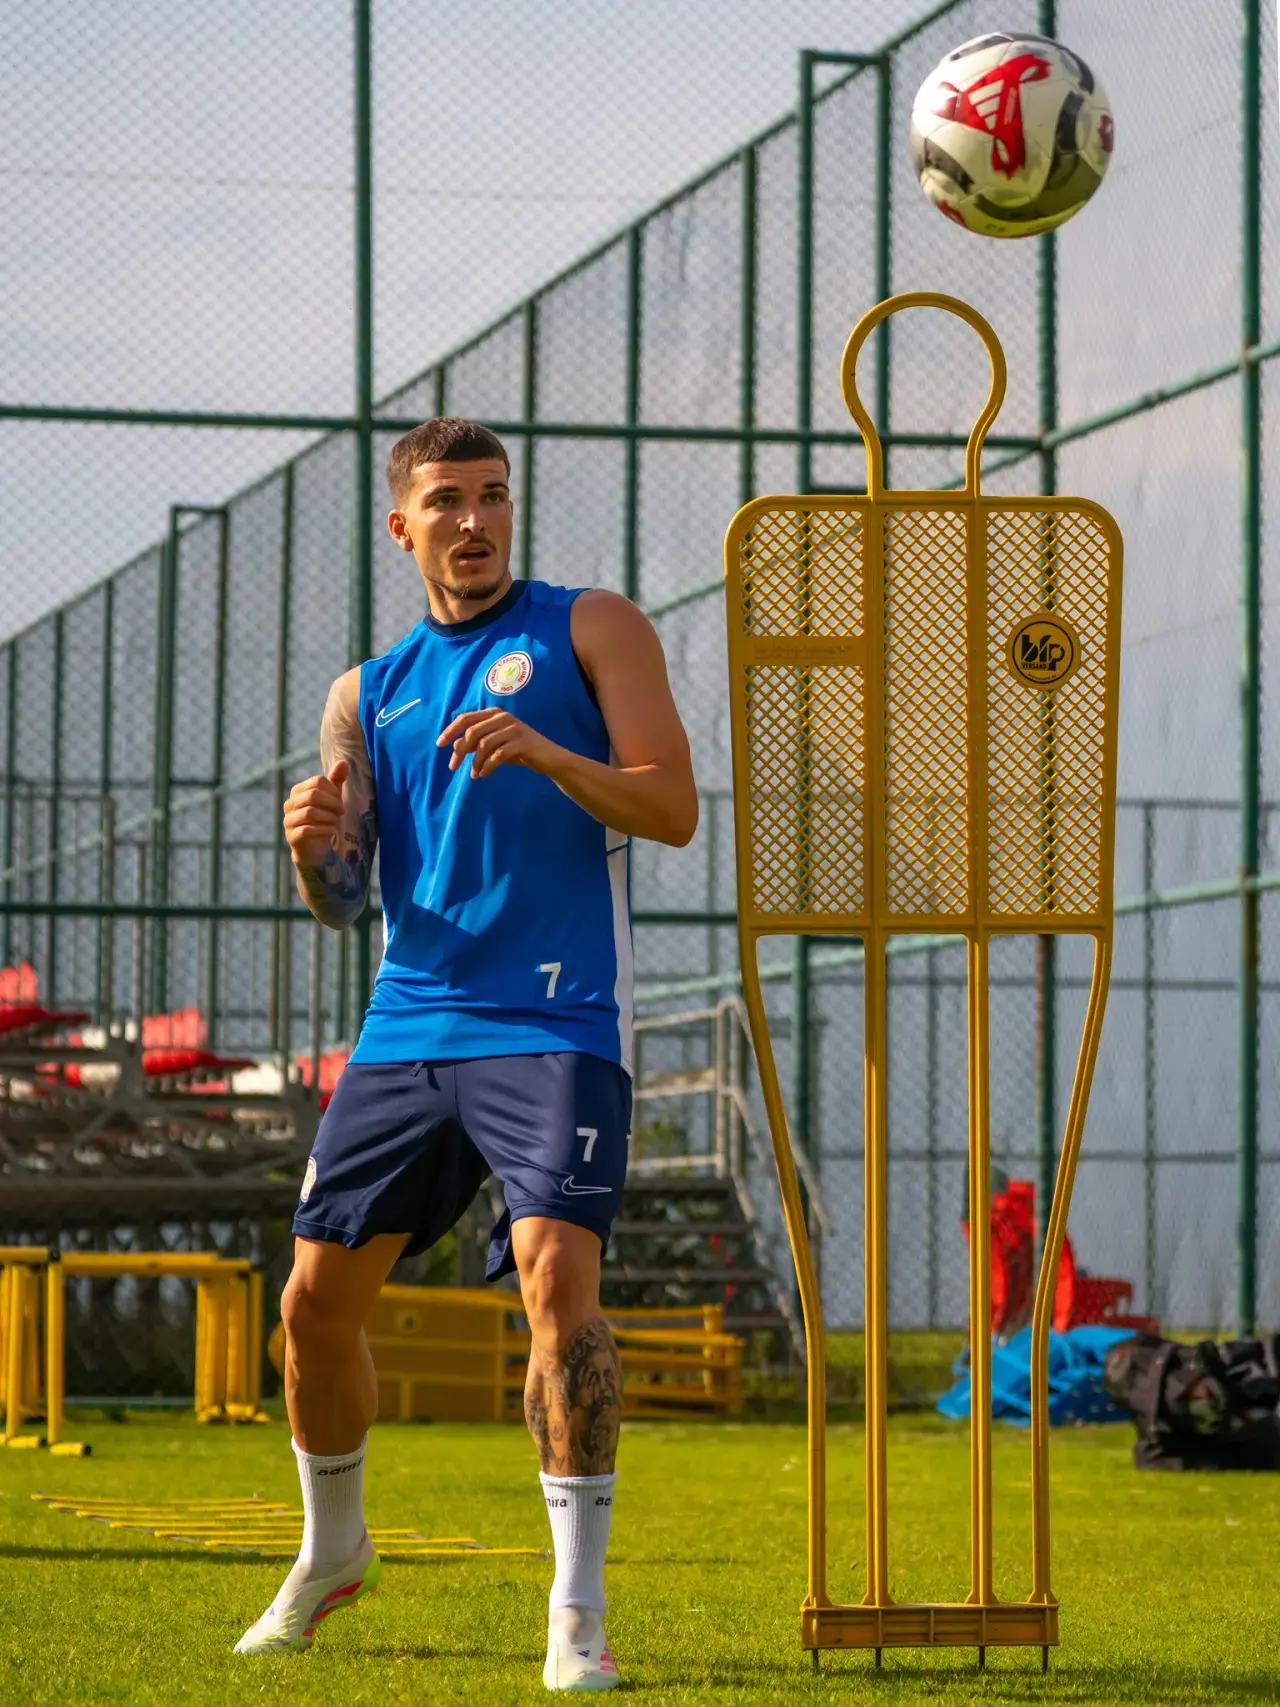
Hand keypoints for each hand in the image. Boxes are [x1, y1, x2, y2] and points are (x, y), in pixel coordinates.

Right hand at [284, 760, 347, 864]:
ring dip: (329, 817)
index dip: (333, 790)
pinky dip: (323, 830)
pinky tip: (330, 832)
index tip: (340, 801)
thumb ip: (336, 781)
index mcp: (298, 791)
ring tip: (336, 822)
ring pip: (310, 812)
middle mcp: (290, 804)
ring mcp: (288, 821)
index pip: (317, 781)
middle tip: (341, 812)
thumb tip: (344, 762)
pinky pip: (307, 830)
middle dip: (332, 803)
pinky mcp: (292, 837)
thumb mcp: (331, 799)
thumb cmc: (323, 819)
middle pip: (313, 795)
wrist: (315, 848)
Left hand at [437, 710, 561, 779]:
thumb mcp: (495, 745)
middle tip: (453, 767)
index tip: (439, 745)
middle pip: (472, 731)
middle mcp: (503, 717)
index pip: (466, 718)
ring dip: (475, 762)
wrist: (549, 758)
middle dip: (459, 751)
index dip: (451, 731)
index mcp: (495, 714)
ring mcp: (514, 729)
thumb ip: (476, 743)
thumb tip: (455, 745)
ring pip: (484, 744)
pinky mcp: (522, 742)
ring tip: (474, 774)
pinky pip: (498, 755)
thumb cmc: (519, 750)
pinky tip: (484, 775)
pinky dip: (487, 766)